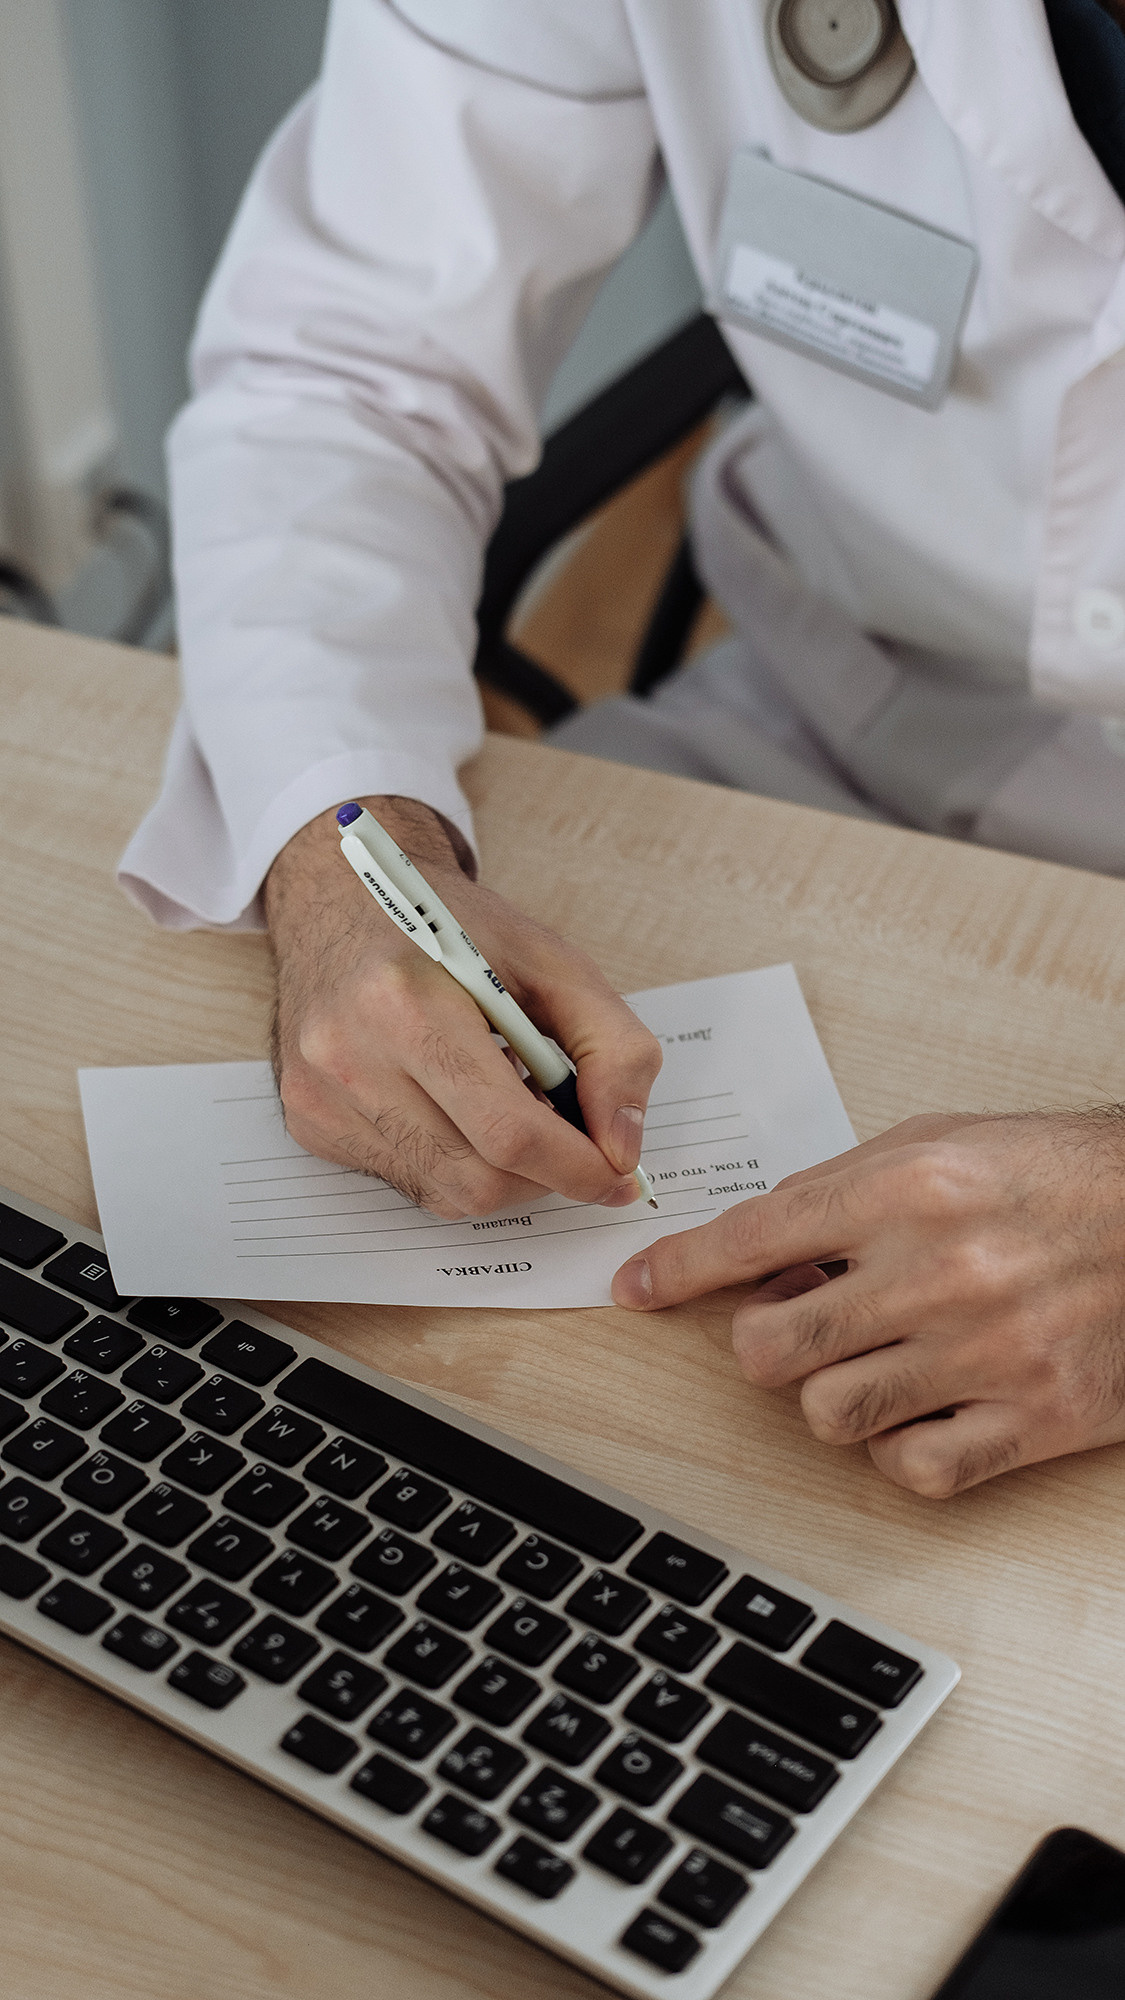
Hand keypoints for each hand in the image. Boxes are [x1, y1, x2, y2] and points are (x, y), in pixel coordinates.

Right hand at [265, 796, 661, 1216]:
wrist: (345, 901)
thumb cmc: (452, 929)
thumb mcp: (553, 961)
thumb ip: (613, 1049)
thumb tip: (621, 1147)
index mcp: (407, 1003)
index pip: (508, 1131)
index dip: (578, 1167)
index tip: (618, 1174)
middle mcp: (349, 1056)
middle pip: (478, 1179)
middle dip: (544, 1176)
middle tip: (569, 1136)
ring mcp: (320, 1097)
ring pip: (446, 1194)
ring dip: (502, 1172)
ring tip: (512, 1106)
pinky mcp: (310, 1123)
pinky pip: (409, 1181)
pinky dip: (455, 1162)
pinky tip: (458, 1106)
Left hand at [612, 1111, 1124, 1495]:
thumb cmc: (1059, 1172)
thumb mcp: (943, 1142)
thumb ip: (843, 1188)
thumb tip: (759, 1250)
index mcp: (911, 1186)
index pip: (753, 1237)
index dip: (676, 1269)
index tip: (635, 1289)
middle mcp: (943, 1269)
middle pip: (769, 1349)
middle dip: (761, 1344)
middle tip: (796, 1327)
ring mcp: (990, 1351)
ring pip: (829, 1414)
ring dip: (830, 1394)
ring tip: (873, 1362)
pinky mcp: (1037, 1416)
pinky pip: (914, 1469)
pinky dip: (900, 1449)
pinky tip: (924, 1408)